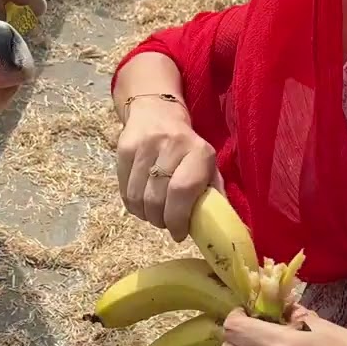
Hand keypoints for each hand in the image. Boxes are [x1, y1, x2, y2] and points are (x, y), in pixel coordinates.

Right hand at [115, 97, 217, 240]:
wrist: (156, 112)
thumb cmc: (188, 147)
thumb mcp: (207, 165)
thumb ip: (213, 193)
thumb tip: (221, 228)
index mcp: (199, 152)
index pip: (183, 191)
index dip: (178, 219)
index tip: (179, 234)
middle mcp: (172, 145)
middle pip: (158, 198)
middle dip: (160, 220)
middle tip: (165, 224)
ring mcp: (145, 145)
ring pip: (138, 196)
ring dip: (145, 214)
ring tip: (153, 214)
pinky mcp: (124, 148)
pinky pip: (124, 188)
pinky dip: (132, 204)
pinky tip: (140, 203)